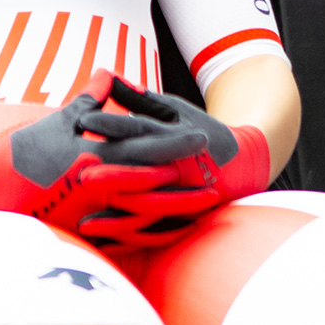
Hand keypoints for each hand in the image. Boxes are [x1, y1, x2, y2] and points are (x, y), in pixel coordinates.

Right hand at [0, 70, 206, 229]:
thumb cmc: (18, 151)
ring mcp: (88, 213)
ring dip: (172, 213)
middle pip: (152, 187)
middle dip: (184, 185)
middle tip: (215, 184)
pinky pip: (122, 237)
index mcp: (93, 155)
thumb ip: (88, 102)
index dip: (175, 144)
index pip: (144, 148)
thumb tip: (108, 76)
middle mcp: (96, 186)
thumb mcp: (55, 120)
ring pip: (141, 216)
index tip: (202, 140)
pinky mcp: (79, 233)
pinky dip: (145, 235)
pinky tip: (164, 236)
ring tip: (199, 211)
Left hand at [77, 77, 270, 250]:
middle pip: (141, 172)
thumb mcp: (175, 109)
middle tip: (80, 177)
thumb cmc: (200, 130)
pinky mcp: (181, 218)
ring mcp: (180, 196)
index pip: (139, 129)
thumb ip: (142, 100)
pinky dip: (129, 240)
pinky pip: (153, 233)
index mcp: (173, 137)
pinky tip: (106, 246)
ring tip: (85, 225)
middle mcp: (177, 168)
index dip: (111, 125)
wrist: (244, 163)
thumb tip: (109, 78)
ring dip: (117, 218)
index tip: (82, 121)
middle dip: (112, 175)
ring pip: (147, 209)